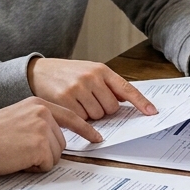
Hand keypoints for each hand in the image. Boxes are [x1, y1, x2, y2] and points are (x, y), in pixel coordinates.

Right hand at [0, 97, 102, 175]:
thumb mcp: (17, 117)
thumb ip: (38, 122)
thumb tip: (55, 139)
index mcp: (38, 103)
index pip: (70, 116)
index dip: (85, 130)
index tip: (97, 138)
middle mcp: (43, 112)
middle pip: (62, 142)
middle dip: (46, 152)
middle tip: (21, 150)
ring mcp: (43, 128)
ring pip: (56, 155)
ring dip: (39, 160)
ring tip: (17, 153)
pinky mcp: (40, 146)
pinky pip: (48, 165)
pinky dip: (34, 168)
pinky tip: (18, 159)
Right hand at [27, 58, 156, 120]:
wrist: (37, 71)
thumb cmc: (66, 74)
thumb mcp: (88, 71)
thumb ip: (107, 84)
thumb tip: (127, 100)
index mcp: (101, 69)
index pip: (126, 88)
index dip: (141, 102)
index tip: (152, 112)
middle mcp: (91, 77)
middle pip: (112, 108)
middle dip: (103, 110)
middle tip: (90, 102)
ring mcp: (78, 88)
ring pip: (98, 116)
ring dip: (90, 115)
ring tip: (78, 103)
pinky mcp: (65, 100)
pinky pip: (82, 119)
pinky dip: (78, 118)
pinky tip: (70, 107)